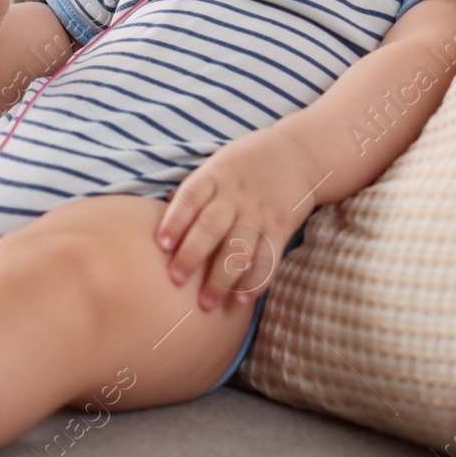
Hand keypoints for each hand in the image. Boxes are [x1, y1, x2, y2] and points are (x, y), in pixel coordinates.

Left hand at [154, 125, 316, 311]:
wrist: (296, 153)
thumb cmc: (245, 163)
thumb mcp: (216, 165)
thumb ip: (192, 191)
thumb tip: (159, 212)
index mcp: (214, 177)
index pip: (190, 199)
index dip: (174, 221)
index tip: (160, 245)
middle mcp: (235, 196)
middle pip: (211, 227)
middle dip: (192, 255)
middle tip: (176, 280)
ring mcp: (259, 213)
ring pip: (239, 249)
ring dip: (222, 279)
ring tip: (207, 303)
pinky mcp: (281, 227)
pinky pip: (268, 258)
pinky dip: (256, 281)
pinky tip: (242, 300)